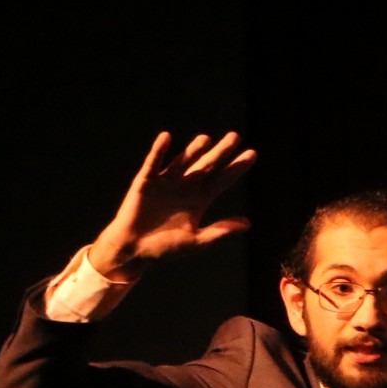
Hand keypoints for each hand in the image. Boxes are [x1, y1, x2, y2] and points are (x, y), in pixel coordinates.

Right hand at [90, 131, 256, 279]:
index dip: (236, 168)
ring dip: (193, 150)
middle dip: (221, 152)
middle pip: (207, 165)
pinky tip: (166, 137)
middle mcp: (185, 187)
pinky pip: (153, 164)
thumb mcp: (197, 241)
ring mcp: (166, 183)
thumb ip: (220, 230)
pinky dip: (158, 151)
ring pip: (183, 162)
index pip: (222, 180)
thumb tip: (248, 223)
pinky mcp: (145, 182)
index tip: (252, 154)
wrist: (133, 251)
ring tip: (206, 139)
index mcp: (200, 200)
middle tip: (235, 136)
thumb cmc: (165, 248)